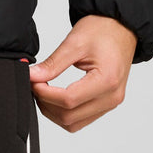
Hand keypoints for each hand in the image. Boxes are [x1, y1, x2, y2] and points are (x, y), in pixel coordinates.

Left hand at [28, 14, 137, 131]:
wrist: (121, 28)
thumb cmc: (103, 30)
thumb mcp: (74, 42)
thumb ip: (53, 63)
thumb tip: (33, 76)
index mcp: (107, 81)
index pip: (69, 100)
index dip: (45, 93)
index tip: (32, 81)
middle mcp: (111, 97)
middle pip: (70, 117)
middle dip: (46, 103)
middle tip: (34, 84)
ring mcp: (110, 103)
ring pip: (74, 124)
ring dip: (53, 112)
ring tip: (43, 91)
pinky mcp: (106, 104)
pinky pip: (81, 119)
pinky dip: (64, 112)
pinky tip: (55, 97)